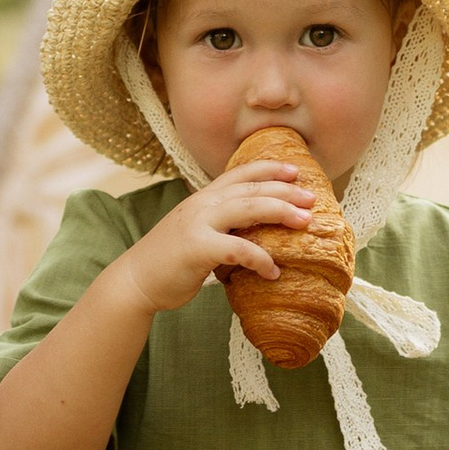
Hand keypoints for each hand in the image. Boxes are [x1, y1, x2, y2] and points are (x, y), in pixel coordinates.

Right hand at [114, 167, 317, 318]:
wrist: (136, 280)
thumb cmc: (170, 260)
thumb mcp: (197, 232)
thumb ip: (221, 225)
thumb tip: (256, 230)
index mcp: (203, 198)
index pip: (240, 173)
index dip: (269, 168)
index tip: (295, 171)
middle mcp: (202, 204)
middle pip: (251, 188)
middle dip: (285, 191)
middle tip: (312, 198)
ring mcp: (198, 223)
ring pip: (247, 208)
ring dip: (280, 212)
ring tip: (306, 222)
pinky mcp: (197, 248)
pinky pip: (238, 249)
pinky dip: (261, 259)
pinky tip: (274, 271)